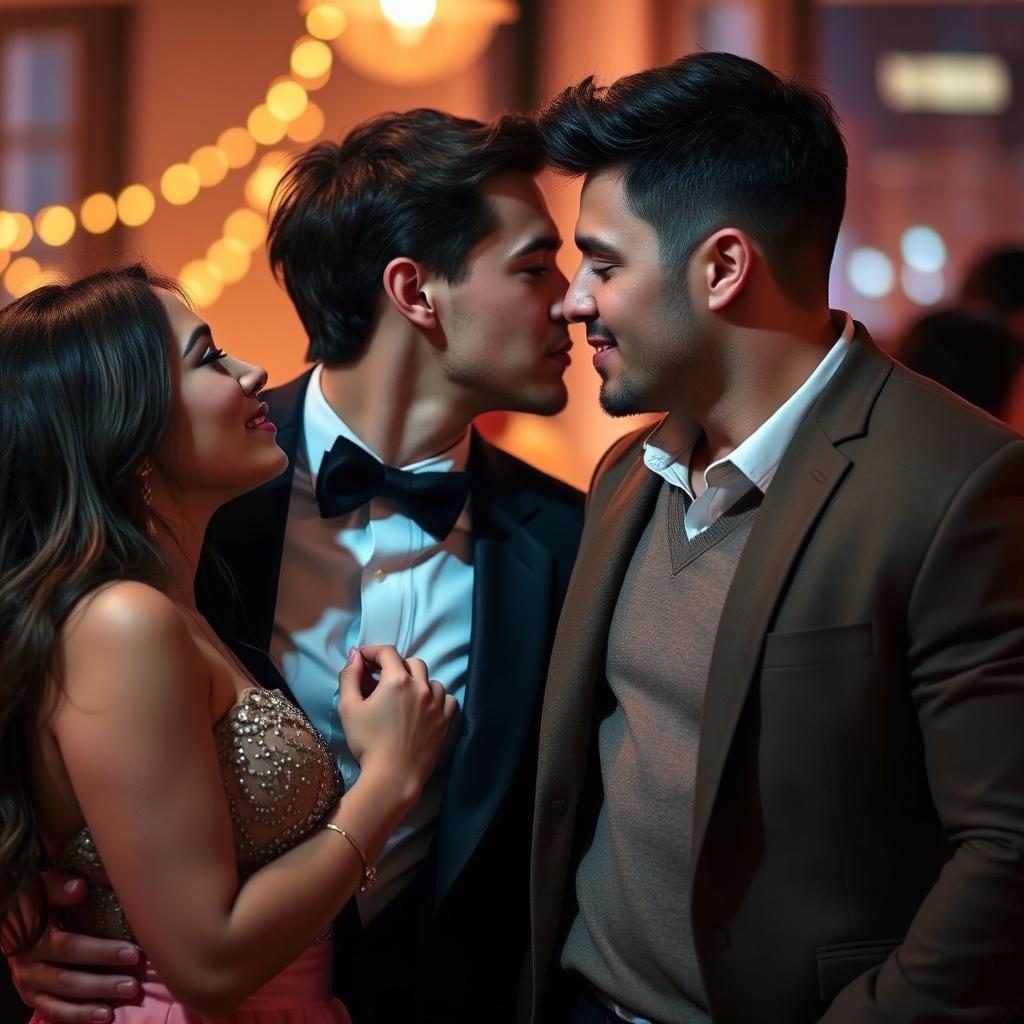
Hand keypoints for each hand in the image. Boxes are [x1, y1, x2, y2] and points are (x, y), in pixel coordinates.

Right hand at [7, 873, 139, 1023]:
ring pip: (63, 999)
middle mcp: (30, 967)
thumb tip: (79, 887)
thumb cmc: (37, 903)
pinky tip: (104, 1016)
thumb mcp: (42, 889)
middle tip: (134, 984)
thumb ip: (58, 886)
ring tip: (122, 1000)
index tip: (134, 953)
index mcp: (34, 939)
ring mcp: (29, 986)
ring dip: (94, 1002)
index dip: (101, 952)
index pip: (69, 948)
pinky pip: (55, 1012)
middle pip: (68, 978)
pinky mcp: (33, 998)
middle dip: (103, 982)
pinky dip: (79, 1017)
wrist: (12, 926)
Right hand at [338, 645, 456, 800]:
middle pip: (411, 662)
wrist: (392, 777)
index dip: (373, 652)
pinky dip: (436, 697)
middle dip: (395, 665)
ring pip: (431, 679)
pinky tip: (424, 706)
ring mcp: (436, 704)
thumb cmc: (367, 743)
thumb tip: (355, 656)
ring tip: (404, 694)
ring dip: (417, 680)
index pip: (388, 652)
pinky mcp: (445, 721)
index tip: (363, 660)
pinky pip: (446, 698)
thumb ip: (350, 677)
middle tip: (380, 679)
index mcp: (397, 681)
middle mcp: (421, 687)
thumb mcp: (349, 708)